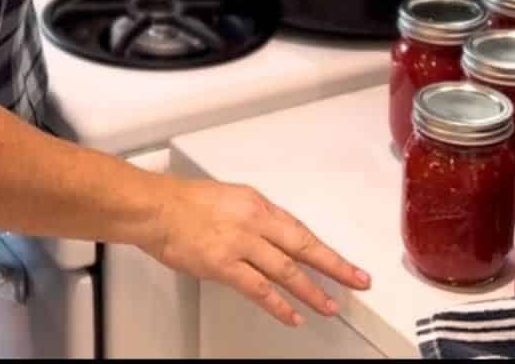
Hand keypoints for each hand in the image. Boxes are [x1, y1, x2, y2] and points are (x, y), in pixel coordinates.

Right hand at [143, 175, 370, 327]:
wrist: (157, 208)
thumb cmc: (186, 202)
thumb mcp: (230, 199)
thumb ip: (255, 218)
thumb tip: (273, 236)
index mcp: (258, 203)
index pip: (299, 229)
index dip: (324, 248)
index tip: (344, 262)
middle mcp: (255, 220)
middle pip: (303, 246)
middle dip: (334, 265)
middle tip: (357, 280)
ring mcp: (241, 243)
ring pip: (286, 270)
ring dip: (311, 291)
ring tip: (330, 306)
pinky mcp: (224, 264)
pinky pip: (258, 288)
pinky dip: (278, 305)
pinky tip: (291, 316)